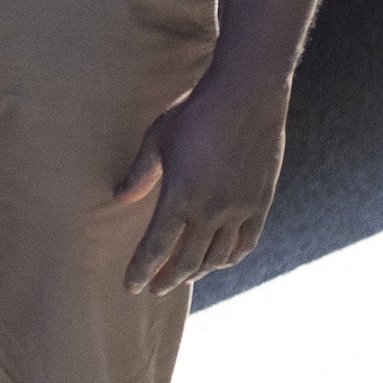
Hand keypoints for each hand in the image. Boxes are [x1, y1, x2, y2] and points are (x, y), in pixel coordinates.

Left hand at [110, 71, 291, 295]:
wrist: (248, 94)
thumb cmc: (196, 112)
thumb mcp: (159, 138)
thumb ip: (140, 173)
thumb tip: (120, 197)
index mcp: (181, 196)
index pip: (156, 247)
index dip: (142, 270)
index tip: (132, 286)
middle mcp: (212, 210)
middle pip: (187, 260)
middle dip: (168, 278)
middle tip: (155, 287)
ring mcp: (240, 208)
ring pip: (217, 257)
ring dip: (197, 271)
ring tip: (182, 275)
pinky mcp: (261, 202)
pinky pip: (246, 243)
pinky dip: (230, 258)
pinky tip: (219, 261)